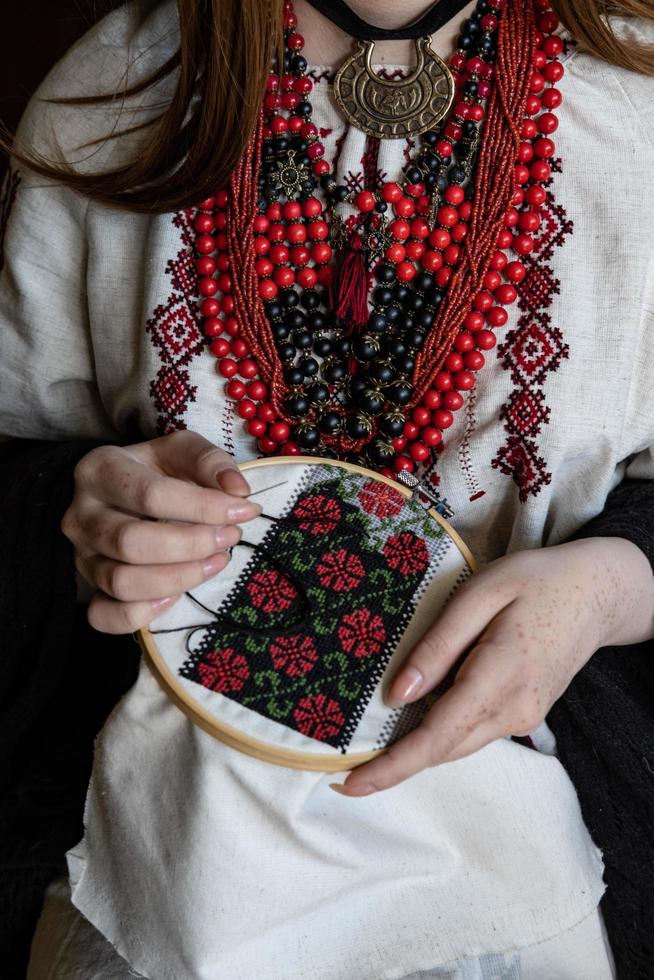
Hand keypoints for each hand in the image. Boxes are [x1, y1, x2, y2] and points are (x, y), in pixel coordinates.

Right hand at [61, 431, 260, 633]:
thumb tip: (238, 491)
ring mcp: (80, 555)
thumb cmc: (155, 471)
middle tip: (228, 538)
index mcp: (101, 470)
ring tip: (215, 562)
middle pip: (131, 543)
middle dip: (191, 546)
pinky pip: (104, 616)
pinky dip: (142, 613)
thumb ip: (211, 463)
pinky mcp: (88, 588)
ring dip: (177, 579)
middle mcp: (81, 515)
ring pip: (120, 582)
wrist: (121, 493)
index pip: (151, 495)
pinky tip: (176, 596)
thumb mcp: (182, 452)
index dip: (203, 508)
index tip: (244, 511)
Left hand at [335, 537, 653, 795]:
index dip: (392, 765)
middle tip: (347, 772)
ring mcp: (524, 718)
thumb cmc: (535, 581)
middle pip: (444, 749)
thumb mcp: (480, 593)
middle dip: (396, 764)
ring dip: (418, 751)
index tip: (351, 784)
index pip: (437, 735)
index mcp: (500, 675)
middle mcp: (515, 709)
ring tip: (375, 750)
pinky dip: (442, 733)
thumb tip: (398, 694)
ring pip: (459, 745)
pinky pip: (474, 732)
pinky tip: (418, 718)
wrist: (595, 593)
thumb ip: (438, 645)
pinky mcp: (526, 715)